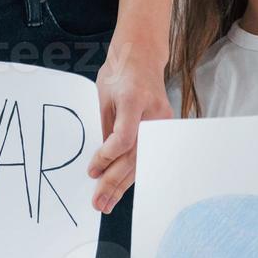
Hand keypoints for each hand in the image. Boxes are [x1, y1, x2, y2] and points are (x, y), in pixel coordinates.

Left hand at [87, 45, 171, 213]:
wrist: (143, 55)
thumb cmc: (119, 72)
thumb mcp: (104, 96)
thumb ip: (107, 128)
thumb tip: (102, 162)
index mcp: (134, 99)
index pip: (124, 138)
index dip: (108, 157)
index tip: (93, 170)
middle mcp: (153, 112)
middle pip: (134, 155)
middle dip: (114, 182)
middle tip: (98, 202)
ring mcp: (163, 120)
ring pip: (143, 160)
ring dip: (123, 184)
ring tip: (106, 202)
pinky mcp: (165, 126)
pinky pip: (148, 154)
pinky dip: (133, 172)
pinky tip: (121, 187)